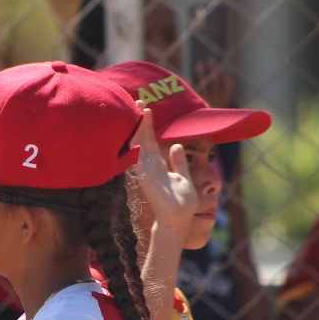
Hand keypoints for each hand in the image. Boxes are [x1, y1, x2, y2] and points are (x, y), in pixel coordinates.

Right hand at [132, 102, 198, 233]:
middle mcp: (148, 166)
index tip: (145, 108)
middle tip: (137, 101)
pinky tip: (135, 131)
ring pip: (138, 145)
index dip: (148, 124)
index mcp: (157, 164)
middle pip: (142, 139)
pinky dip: (136, 146)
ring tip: (137, 110)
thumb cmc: (181, 201)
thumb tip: (177, 145)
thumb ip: (179, 162)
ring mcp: (145, 171)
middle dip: (139, 121)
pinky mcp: (145, 178)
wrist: (179, 218)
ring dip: (137, 128)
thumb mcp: (183, 176)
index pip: (150, 140)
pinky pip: (138, 159)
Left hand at [193, 57, 233, 108]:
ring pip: (204, 85)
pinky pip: (193, 92)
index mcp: (226, 99)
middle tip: (210, 59)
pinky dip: (191, 84)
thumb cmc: (215, 109)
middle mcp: (216, 100)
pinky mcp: (195, 105)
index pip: (228, 84)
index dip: (225, 74)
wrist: (207, 125)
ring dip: (201, 74)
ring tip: (199, 64)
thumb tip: (215, 70)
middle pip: (215, 82)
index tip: (221, 65)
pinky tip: (189, 77)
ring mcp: (205, 102)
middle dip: (212, 70)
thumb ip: (220, 90)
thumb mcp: (221, 102)